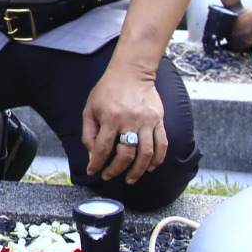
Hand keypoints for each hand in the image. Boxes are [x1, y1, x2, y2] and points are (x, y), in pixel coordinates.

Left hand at [81, 62, 166, 183]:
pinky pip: (162, 145)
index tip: (93, 171)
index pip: (103, 148)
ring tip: (130, 178)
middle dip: (116, 170)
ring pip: (146, 153)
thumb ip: (89, 132)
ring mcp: (147, 121)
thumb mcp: (90, 108)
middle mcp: (130, 120)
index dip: (97, 163)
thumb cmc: (107, 90)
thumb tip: (92, 155)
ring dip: (138, 170)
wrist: (131, 73)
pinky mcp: (159, 120)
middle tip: (109, 176)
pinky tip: (149, 168)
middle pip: (126, 154)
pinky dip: (157, 159)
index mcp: (110, 117)